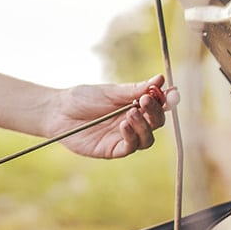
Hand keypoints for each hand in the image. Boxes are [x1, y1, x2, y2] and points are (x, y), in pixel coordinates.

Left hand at [53, 75, 177, 158]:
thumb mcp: (110, 91)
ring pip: (147, 139)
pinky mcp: (112, 150)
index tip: (171, 93)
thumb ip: (135, 89)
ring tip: (131, 112)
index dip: (168, 101)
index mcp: (135, 106)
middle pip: (157, 123)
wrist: (58, 112)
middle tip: (146, 100)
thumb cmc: (83, 99)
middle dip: (156, 112)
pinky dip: (131, 136)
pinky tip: (123, 125)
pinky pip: (130, 147)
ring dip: (144, 125)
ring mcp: (124, 138)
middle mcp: (133, 123)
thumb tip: (160, 79)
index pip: (159, 106)